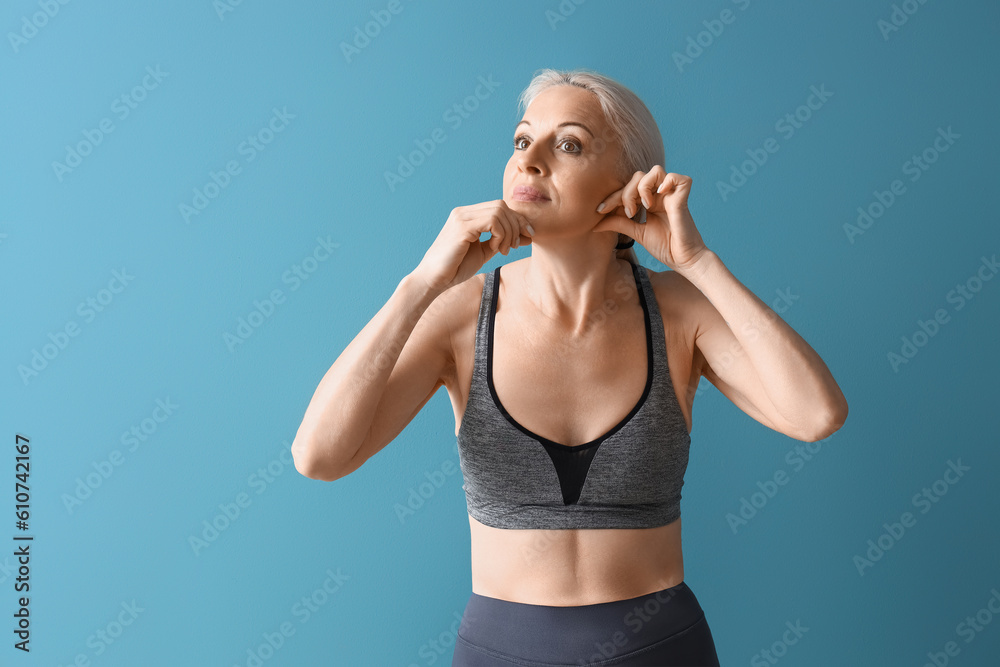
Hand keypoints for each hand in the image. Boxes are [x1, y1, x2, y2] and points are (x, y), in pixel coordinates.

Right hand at [411, 200, 533, 292]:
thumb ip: (503, 241)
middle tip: (516, 246)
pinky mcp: (462, 227)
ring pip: (499, 212)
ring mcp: (461, 217)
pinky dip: (501, 235)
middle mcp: (463, 212)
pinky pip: (493, 221)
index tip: (527, 236)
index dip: (518, 219)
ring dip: (509, 232)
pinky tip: (496, 249)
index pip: (500, 207)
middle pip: (502, 206)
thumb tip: (528, 235)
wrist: (433, 280)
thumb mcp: (485, 252)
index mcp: (468, 215)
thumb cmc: (456, 268)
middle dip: (516, 225)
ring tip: (504, 250)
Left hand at [592, 167, 709, 273]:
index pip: (628, 189)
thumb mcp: (636, 232)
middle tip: (630, 213)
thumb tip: (595, 223)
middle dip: (627, 192)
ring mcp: (672, 195)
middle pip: (638, 176)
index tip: (599, 210)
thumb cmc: (664, 248)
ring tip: (644, 207)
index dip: (612, 197)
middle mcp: (660, 195)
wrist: (683, 261)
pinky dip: (667, 182)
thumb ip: (619, 223)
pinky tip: (660, 196)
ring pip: (655, 171)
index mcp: (650, 201)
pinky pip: (677, 177)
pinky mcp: (683, 198)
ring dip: (644, 186)